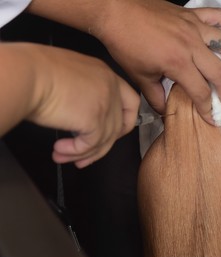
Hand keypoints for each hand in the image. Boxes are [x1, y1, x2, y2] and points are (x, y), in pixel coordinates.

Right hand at [24, 44, 139, 167]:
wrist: (27, 75)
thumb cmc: (36, 72)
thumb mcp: (72, 76)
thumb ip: (86, 93)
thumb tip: (83, 116)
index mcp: (106, 75)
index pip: (130, 102)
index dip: (125, 121)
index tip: (112, 133)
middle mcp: (111, 88)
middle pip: (120, 125)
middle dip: (105, 144)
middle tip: (89, 154)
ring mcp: (106, 104)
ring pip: (105, 139)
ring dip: (83, 153)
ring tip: (64, 157)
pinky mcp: (95, 120)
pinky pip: (90, 145)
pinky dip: (75, 152)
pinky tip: (60, 150)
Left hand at [97, 0, 220, 123]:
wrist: (117, 11)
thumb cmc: (125, 43)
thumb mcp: (139, 76)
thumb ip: (155, 97)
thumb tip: (165, 111)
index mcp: (178, 63)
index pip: (201, 92)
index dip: (208, 109)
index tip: (212, 119)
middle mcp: (191, 45)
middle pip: (220, 73)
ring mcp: (195, 27)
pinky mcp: (193, 14)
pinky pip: (220, 17)